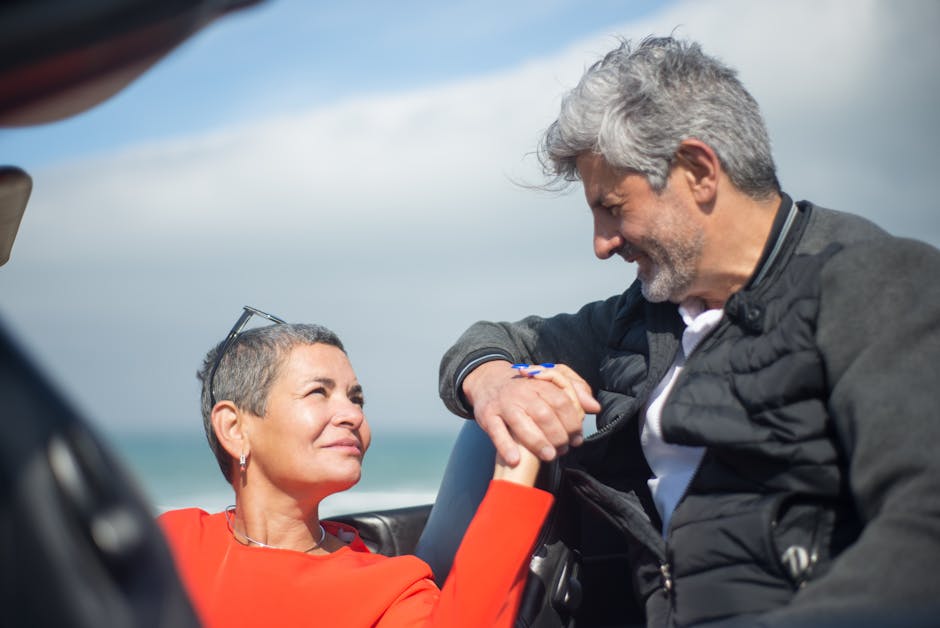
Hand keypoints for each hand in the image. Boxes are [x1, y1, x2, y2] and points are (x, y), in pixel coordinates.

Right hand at [463, 360, 600, 464]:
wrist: (488, 382)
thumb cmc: (526, 387)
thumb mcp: (551, 381)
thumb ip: (575, 391)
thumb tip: (594, 407)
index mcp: (540, 384)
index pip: (561, 402)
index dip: (572, 422)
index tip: (576, 438)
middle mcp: (522, 393)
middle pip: (544, 414)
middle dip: (558, 435)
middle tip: (563, 449)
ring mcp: (504, 405)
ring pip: (522, 423)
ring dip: (538, 442)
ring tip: (549, 456)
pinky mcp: (488, 417)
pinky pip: (497, 432)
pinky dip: (506, 446)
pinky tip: (516, 459)